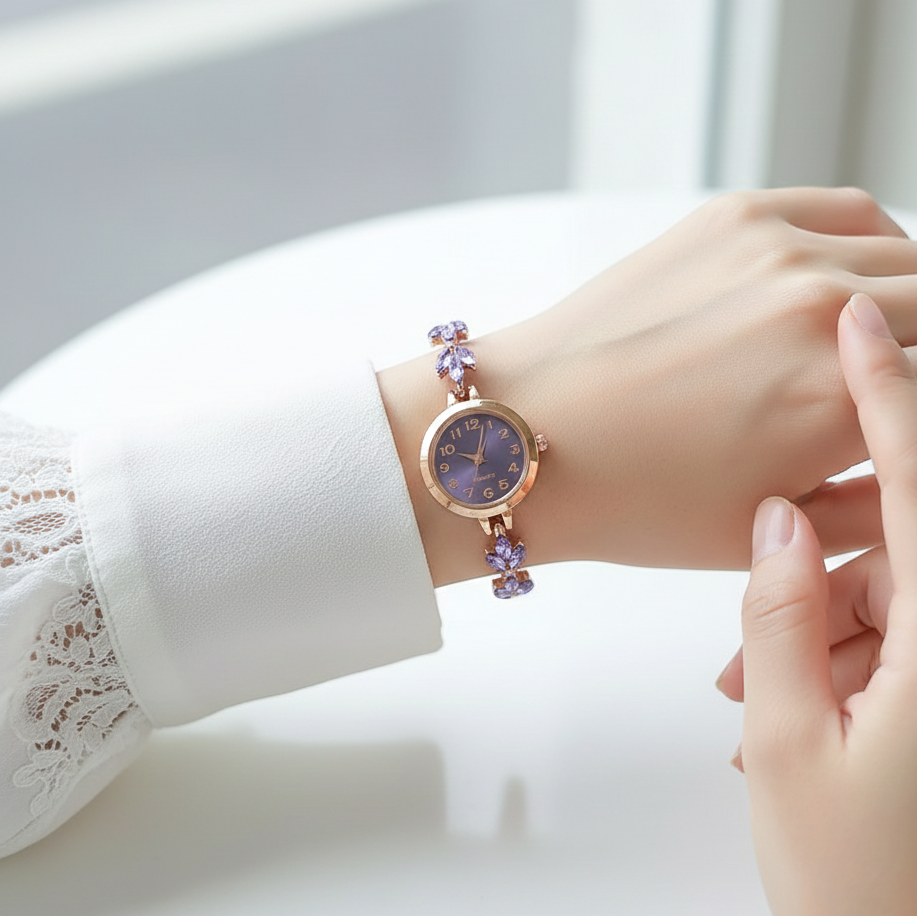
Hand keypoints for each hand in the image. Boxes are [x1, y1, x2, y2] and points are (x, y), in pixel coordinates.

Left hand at [378, 188, 916, 583]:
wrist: (528, 434)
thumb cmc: (631, 495)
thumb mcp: (769, 528)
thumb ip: (880, 499)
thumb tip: (913, 459)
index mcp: (838, 401)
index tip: (901, 409)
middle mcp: (821, 311)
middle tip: (892, 382)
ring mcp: (775, 251)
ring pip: (903, 257)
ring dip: (906, 297)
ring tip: (881, 337)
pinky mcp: (733, 217)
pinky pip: (845, 212)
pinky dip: (868, 244)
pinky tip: (848, 281)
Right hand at [736, 294, 916, 914]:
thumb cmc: (861, 891)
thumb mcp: (788, 744)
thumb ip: (779, 615)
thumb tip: (777, 517)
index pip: (915, 484)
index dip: (887, 393)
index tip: (857, 322)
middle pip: (895, 559)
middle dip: (816, 592)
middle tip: (753, 664)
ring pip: (892, 607)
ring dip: (820, 645)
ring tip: (757, 715)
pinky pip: (900, 644)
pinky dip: (845, 668)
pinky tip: (792, 718)